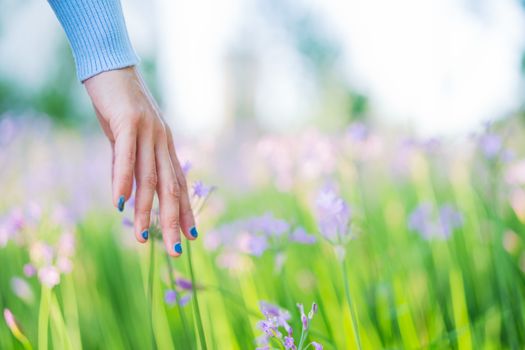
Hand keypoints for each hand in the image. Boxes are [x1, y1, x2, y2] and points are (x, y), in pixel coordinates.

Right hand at [84, 67, 196, 256]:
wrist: (112, 66)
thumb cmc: (119, 105)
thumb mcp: (128, 140)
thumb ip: (129, 166)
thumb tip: (127, 197)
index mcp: (165, 147)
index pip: (178, 186)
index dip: (185, 212)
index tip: (191, 237)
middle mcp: (162, 142)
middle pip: (171, 188)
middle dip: (173, 221)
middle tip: (177, 250)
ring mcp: (148, 131)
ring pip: (150, 178)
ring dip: (146, 210)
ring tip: (143, 237)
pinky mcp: (128, 121)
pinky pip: (127, 155)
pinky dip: (123, 179)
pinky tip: (121, 203)